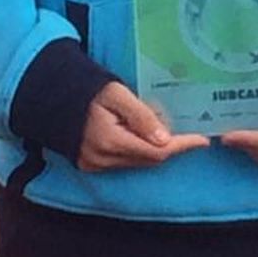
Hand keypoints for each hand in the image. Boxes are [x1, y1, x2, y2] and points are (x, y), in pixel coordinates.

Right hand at [78, 82, 209, 171]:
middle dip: (170, 147)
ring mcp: (95, 165)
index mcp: (109, 141)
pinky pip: (124, 163)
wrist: (54, 97)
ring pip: (138, 163)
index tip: (203, 141)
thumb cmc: (89, 90)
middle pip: (149, 160)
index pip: (155, 152)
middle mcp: (102, 159)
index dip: (181, 147)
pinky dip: (138, 152)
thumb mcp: (117, 94)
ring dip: (154, 150)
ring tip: (165, 132)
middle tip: (188, 132)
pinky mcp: (90, 166)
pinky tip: (144, 138)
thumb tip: (165, 139)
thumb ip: (141, 116)